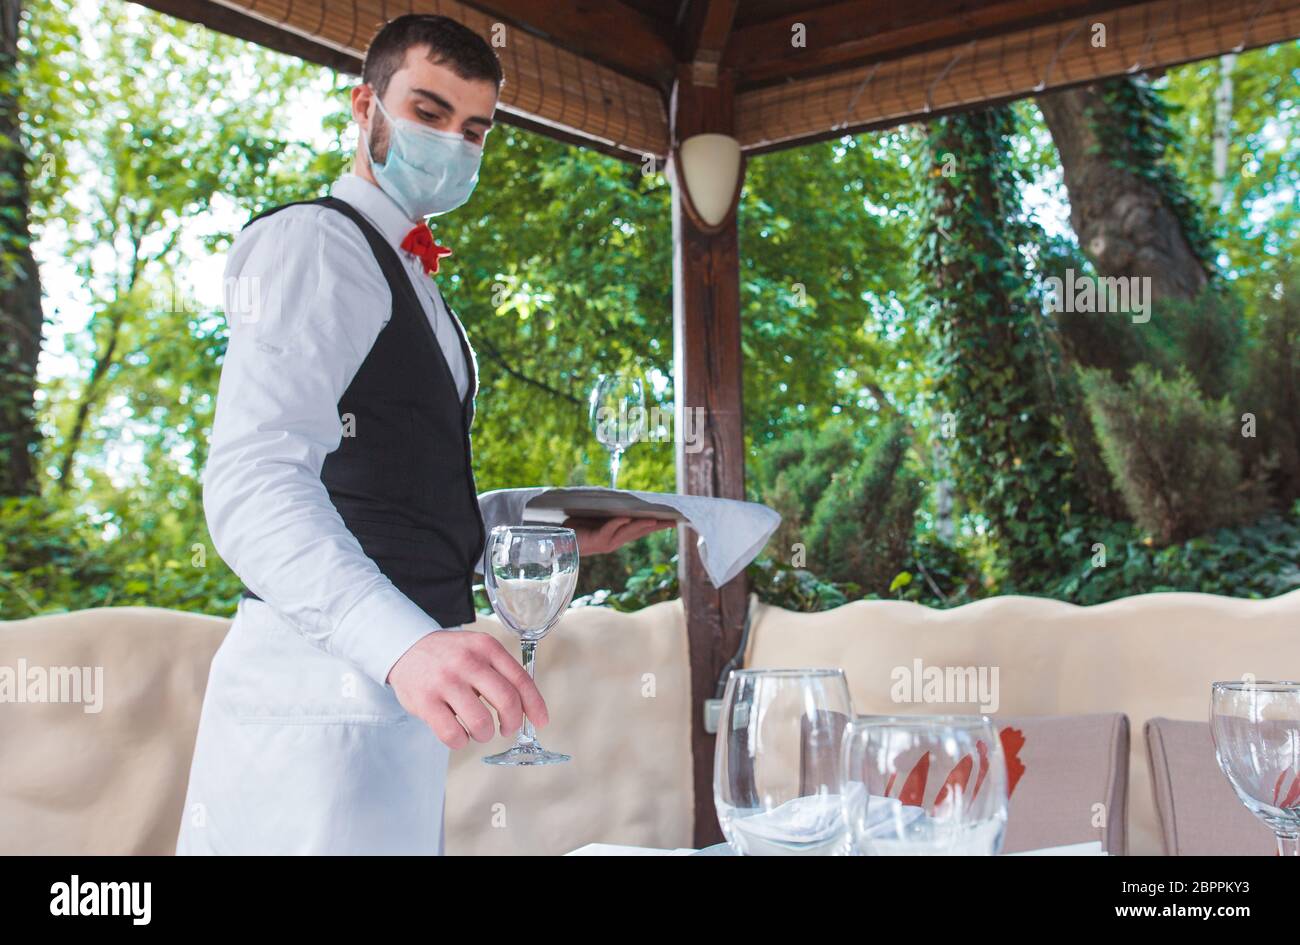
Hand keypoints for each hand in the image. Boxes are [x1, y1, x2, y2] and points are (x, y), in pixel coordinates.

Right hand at [387, 630, 547, 749]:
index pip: (521, 679)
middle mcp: (468, 662)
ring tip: (479, 731)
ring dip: (485, 734)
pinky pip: (453, 734)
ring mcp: (446, 682)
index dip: (535, 705)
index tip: (541, 722)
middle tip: (508, 728)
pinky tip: (459, 733)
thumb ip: (501, 671)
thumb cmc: (449, 656)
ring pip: (481, 722)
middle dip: (513, 722)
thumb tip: (527, 706)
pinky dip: (462, 741)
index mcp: (486, 648)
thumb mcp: (478, 649)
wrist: (404, 648)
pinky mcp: (426, 702)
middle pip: (506, 701)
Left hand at [565, 515, 674, 554]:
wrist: (560, 539)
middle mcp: (615, 541)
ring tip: (655, 518)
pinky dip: (617, 524)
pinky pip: (609, 530)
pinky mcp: (596, 540)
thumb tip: (624, 498)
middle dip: (657, 525)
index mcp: (618, 535)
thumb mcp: (597, 517)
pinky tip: (625, 518)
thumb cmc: (578, 527)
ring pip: (627, 532)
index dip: (658, 524)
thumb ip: (611, 512)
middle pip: (640, 531)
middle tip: (674, 520)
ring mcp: (606, 542)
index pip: (642, 529)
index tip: (674, 519)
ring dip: (640, 525)